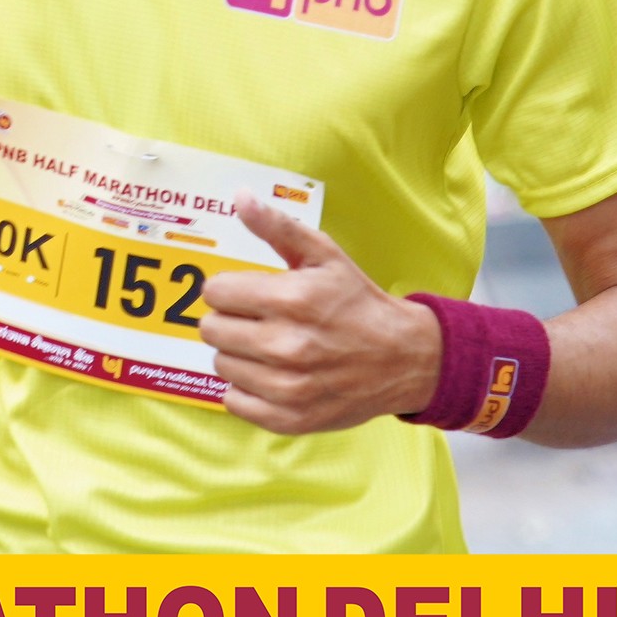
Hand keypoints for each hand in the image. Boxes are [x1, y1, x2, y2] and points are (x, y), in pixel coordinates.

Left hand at [198, 196, 443, 434]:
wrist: (404, 358)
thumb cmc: (358, 302)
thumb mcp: (324, 254)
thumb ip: (277, 226)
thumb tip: (240, 198)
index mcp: (290, 299)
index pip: (215, 292)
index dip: (228, 288)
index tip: (246, 293)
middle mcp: (286, 345)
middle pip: (212, 330)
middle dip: (230, 319)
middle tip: (256, 319)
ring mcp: (288, 387)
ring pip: (221, 364)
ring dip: (238, 354)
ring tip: (267, 346)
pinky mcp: (291, 418)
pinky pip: (234, 402)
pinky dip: (246, 388)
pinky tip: (270, 374)